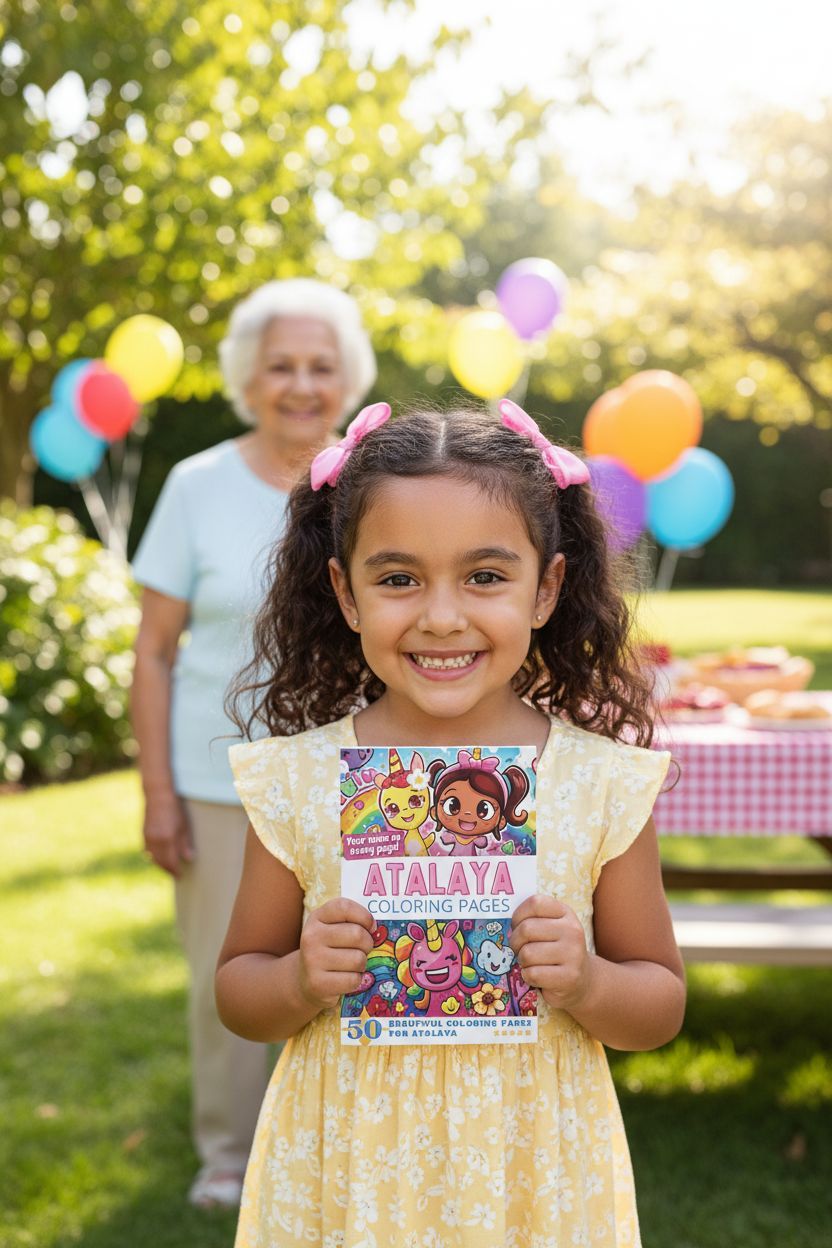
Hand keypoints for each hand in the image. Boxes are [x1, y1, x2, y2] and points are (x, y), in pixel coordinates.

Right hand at [143, 793, 192, 877]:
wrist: (158, 795)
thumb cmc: (175, 809)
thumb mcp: (184, 825)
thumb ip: (185, 843)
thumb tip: (189, 859)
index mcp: (168, 839)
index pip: (171, 862)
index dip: (175, 871)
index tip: (180, 876)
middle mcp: (156, 841)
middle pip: (161, 863)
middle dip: (168, 870)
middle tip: (174, 874)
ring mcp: (148, 838)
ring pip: (152, 858)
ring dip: (160, 864)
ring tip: (168, 867)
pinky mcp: (144, 834)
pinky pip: (147, 851)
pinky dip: (153, 856)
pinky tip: (159, 856)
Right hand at [298, 898, 374, 1010]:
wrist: (305, 980)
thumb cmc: (329, 950)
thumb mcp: (334, 929)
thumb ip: (353, 922)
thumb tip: (376, 929)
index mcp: (317, 918)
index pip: (344, 908)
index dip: (364, 916)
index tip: (370, 927)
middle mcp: (311, 936)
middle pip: (357, 934)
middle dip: (367, 944)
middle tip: (363, 949)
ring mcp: (312, 960)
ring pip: (358, 959)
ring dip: (362, 964)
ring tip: (352, 965)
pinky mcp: (317, 983)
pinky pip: (353, 980)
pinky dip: (356, 981)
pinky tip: (345, 978)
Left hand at [509, 894, 593, 1012]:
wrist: (582, 980)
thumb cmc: (555, 950)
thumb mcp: (549, 928)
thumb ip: (531, 918)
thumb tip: (502, 915)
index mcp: (565, 913)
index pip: (535, 903)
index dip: (518, 915)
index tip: (517, 926)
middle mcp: (572, 930)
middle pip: (527, 929)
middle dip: (515, 942)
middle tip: (519, 949)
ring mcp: (573, 954)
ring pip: (527, 954)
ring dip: (522, 962)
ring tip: (531, 963)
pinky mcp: (569, 977)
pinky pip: (533, 974)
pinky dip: (528, 977)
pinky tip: (537, 976)